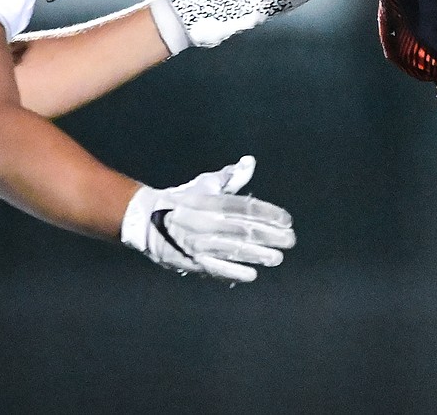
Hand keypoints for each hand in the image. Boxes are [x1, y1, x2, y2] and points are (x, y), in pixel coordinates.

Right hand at [120, 155, 295, 280]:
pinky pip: (215, 268)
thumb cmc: (184, 199)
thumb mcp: (205, 184)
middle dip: (270, 236)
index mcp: (210, 201)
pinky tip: (252, 273)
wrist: (147, 220)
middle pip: (243, 230)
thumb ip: (230, 177)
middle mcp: (205, 222)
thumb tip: (250, 162)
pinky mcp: (191, 260)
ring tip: (277, 258)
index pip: (245, 207)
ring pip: (233, 250)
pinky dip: (234, 272)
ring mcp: (198, 243)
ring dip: (258, 255)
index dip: (269, 214)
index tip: (287, 220)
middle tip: (290, 240)